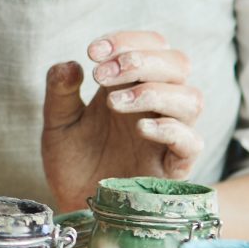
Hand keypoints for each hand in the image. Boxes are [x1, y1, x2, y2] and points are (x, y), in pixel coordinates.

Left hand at [39, 30, 205, 211]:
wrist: (75, 206)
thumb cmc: (73, 163)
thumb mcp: (57, 123)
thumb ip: (59, 92)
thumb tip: (70, 64)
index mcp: (131, 87)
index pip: (151, 46)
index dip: (127, 41)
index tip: (93, 51)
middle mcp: (155, 106)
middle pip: (178, 64)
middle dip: (141, 60)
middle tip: (102, 75)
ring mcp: (168, 136)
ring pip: (191, 99)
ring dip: (154, 91)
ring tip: (114, 103)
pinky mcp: (173, 168)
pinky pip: (191, 143)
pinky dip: (170, 130)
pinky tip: (140, 128)